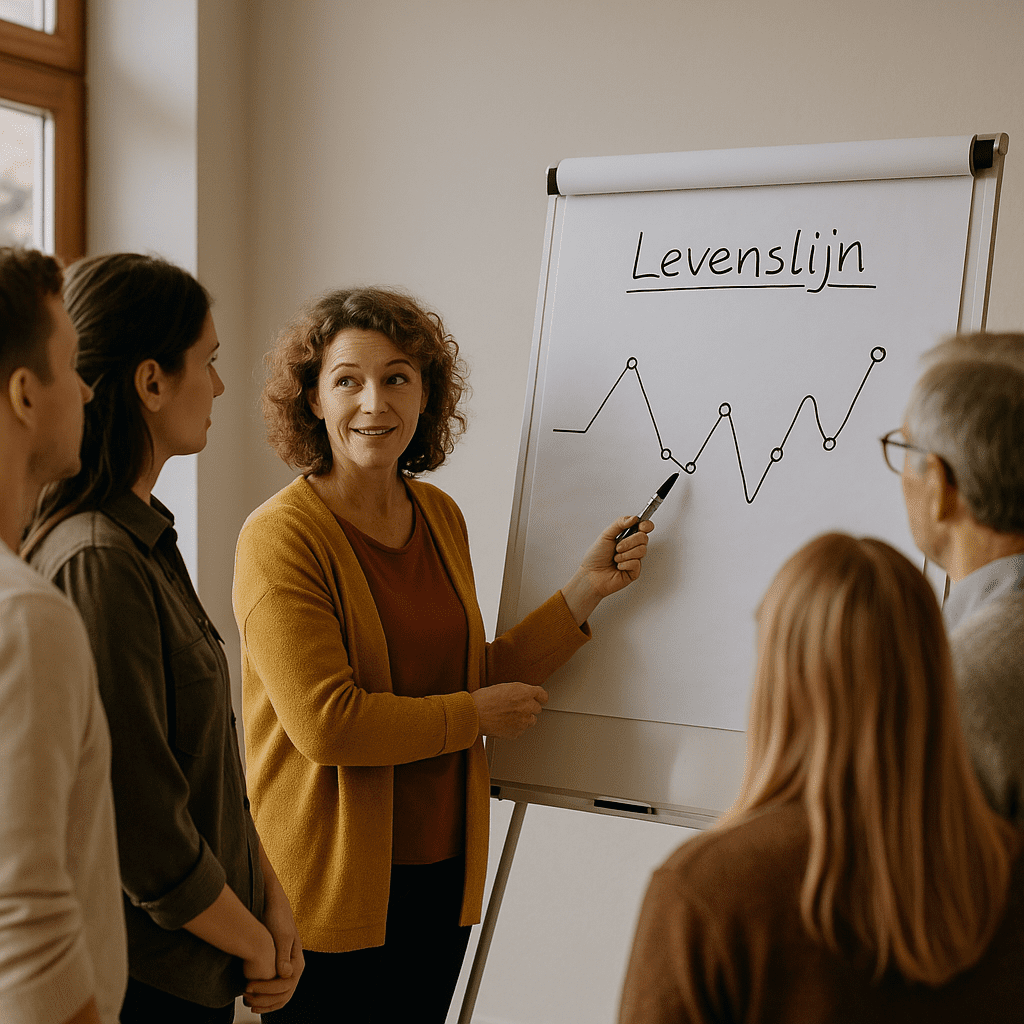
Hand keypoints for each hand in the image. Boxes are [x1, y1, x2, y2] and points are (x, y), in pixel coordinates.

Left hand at [244, 854, 304, 1012]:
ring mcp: (286, 970)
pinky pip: (274, 991)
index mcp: (298, 961)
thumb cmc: (276, 916)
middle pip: (283, 995)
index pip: (286, 986)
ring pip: (279, 996)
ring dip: (264, 1003)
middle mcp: (294, 968)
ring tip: (246, 1002)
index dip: (267, 990)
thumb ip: (283, 954)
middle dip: (265, 1000)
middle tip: (245, 997)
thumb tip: (286, 974)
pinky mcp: (277, 968)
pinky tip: (250, 999)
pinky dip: (264, 999)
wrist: (272, 904)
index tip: (248, 986)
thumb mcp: (281, 934)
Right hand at [472, 681, 547, 737]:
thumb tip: (523, 695)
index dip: (540, 697)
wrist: (474, 715)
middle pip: (537, 709)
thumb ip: (517, 691)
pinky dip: (514, 728)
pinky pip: (520, 730)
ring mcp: (523, 721)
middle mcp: (527, 707)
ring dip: (523, 718)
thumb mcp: (503, 687)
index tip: (541, 699)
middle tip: (517, 707)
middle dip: (529, 708)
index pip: (542, 695)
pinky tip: (504, 723)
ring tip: (508, 716)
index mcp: (524, 692)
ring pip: (530, 721)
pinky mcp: (517, 733)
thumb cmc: (483, 700)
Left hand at [560, 517, 653, 624]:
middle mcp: (632, 547)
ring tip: (615, 558)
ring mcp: (634, 559)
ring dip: (625, 554)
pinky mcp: (635, 571)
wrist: (591, 575)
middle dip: (629, 542)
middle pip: (644, 538)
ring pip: (641, 550)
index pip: (644, 528)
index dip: (646, 525)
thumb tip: (634, 518)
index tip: (641, 526)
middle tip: (618, 547)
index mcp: (627, 537)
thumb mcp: (606, 535)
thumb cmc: (596, 557)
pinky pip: (636, 563)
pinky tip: (618, 566)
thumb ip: (619, 523)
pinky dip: (624, 564)